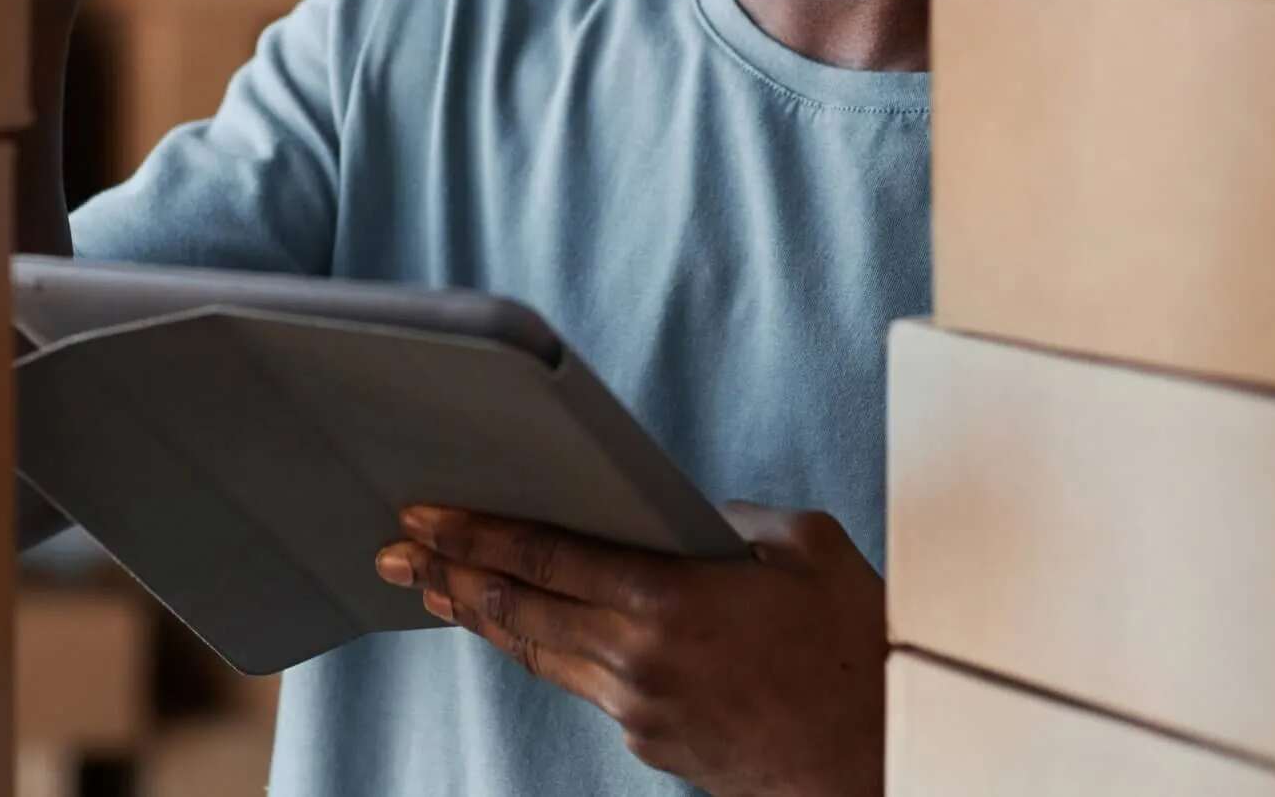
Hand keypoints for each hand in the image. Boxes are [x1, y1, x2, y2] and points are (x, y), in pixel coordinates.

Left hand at [376, 503, 884, 796]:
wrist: (880, 759)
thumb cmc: (855, 650)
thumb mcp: (808, 546)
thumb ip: (735, 518)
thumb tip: (689, 515)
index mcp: (668, 602)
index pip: (544, 558)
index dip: (475, 534)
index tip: (425, 516)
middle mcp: (636, 662)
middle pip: (517, 613)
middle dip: (447, 577)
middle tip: (393, 552)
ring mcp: (638, 712)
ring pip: (540, 655)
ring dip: (482, 620)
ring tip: (435, 590)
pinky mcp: (652, 745)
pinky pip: (588, 687)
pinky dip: (551, 653)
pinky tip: (534, 634)